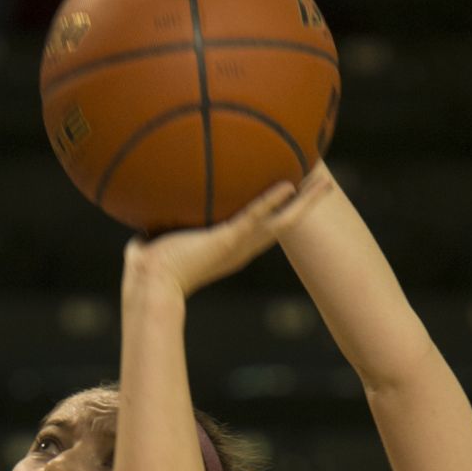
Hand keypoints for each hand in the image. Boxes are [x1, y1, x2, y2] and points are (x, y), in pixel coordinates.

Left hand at [124, 170, 334, 299]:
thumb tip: (146, 215)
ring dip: (304, 203)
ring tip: (325, 185)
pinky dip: (271, 201)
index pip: (261, 225)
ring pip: (280, 221)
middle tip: (324, 187)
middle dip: (303, 205)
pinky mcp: (228, 240)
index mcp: (229, 247)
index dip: (278, 209)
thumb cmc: (149, 269)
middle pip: (282, 223)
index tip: (290, 193)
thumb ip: (161, 224)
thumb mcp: (160, 238)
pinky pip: (255, 216)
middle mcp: (241, 248)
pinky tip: (290, 184)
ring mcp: (237, 245)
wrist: (150, 285)